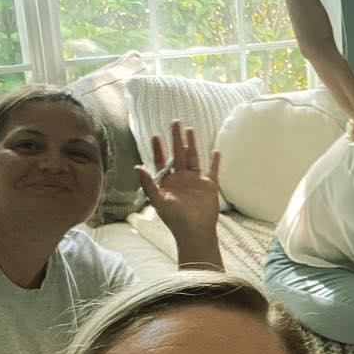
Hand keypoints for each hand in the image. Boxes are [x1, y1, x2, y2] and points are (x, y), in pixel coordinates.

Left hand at [136, 122, 220, 238]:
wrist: (195, 231)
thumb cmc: (175, 219)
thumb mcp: (158, 201)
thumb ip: (148, 184)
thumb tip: (137, 167)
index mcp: (168, 182)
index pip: (162, 161)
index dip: (158, 149)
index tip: (155, 135)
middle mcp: (181, 179)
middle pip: (178, 154)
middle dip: (176, 139)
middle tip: (174, 122)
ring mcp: (195, 181)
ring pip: (193, 157)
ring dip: (192, 144)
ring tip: (190, 129)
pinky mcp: (209, 185)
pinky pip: (212, 170)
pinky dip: (215, 161)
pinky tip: (216, 151)